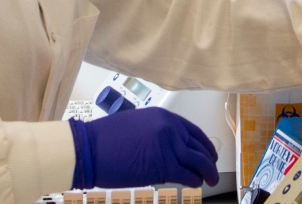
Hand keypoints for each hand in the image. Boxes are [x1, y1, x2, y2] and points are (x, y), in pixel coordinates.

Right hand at [69, 107, 219, 188]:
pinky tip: (194, 184)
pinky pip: (188, 175)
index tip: (208, 152)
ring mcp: (168, 146)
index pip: (193, 131)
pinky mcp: (164, 165)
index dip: (204, 144)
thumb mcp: (137, 124)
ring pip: (199, 161)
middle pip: (199, 146)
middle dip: (209, 159)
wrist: (90, 148)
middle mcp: (170, 128)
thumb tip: (169, 147)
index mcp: (163, 116)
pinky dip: (195, 181)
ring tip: (210, 180)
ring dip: (208, 172)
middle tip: (212, 168)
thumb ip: (157, 132)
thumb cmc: (105, 139)